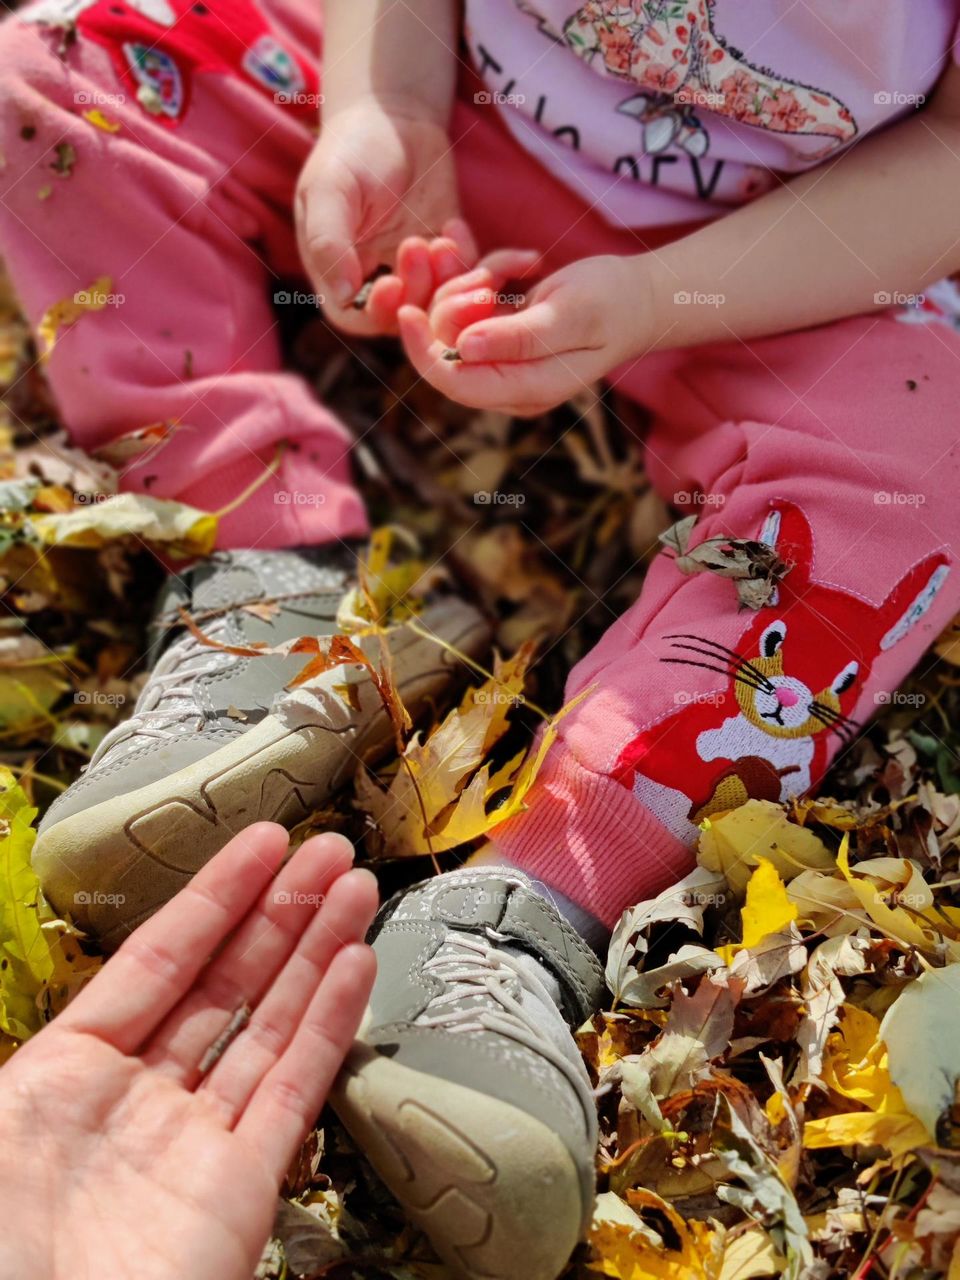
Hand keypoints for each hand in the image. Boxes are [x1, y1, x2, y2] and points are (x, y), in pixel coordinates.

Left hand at [0, 822, 377, 1279]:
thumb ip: (29, 1047)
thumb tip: (48, 965)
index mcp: (65, 1073)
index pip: (158, 961)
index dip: (214, 897)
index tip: (263, 842)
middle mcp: (138, 1097)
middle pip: (225, 982)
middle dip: (280, 911)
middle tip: (330, 852)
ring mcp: (195, 1142)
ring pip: (269, 1024)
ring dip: (317, 952)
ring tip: (357, 888)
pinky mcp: (242, 1189)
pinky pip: (293, 1090)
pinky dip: (329, 1026)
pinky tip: (354, 967)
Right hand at [295, 98, 476, 334]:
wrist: (395, 118)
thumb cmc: (352, 149)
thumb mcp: (331, 189)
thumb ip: (328, 241)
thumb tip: (343, 294)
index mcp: (340, 274)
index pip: (358, 316)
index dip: (378, 310)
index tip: (392, 282)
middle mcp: (378, 281)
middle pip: (405, 314)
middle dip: (419, 289)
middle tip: (424, 245)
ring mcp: (416, 272)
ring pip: (439, 301)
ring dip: (446, 278)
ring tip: (443, 238)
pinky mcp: (447, 256)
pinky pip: (463, 276)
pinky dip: (466, 260)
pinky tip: (454, 224)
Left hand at [398, 253, 655, 415]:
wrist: (638, 296)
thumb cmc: (612, 303)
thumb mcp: (572, 314)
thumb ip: (520, 338)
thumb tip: (462, 351)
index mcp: (524, 391)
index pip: (454, 384)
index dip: (423, 351)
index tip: (405, 309)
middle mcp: (506, 384)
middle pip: (444, 350)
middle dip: (454, 304)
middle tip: (491, 277)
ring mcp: (501, 359)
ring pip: (449, 322)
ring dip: (470, 282)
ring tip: (510, 267)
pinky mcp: (498, 333)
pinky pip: (467, 301)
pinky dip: (485, 271)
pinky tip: (523, 261)